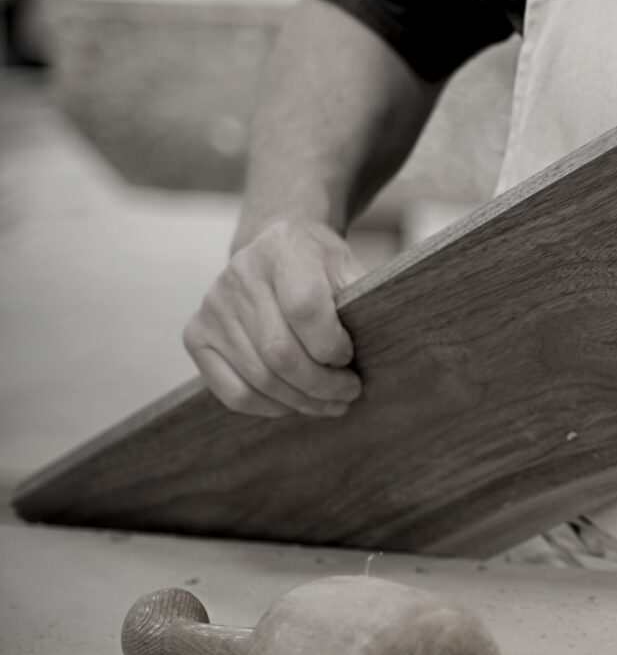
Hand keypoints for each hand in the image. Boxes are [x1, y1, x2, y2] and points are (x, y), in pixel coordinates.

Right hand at [183, 220, 366, 417]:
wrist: (272, 248)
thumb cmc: (318, 264)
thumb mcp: (346, 266)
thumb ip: (360, 300)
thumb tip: (382, 346)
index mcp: (282, 248)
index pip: (305, 309)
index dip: (332, 345)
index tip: (350, 357)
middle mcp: (239, 274)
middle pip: (280, 352)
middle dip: (322, 384)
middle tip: (349, 393)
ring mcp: (213, 306)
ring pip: (260, 378)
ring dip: (302, 401)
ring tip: (331, 404)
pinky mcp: (196, 334)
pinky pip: (232, 391)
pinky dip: (268, 407)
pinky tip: (293, 403)